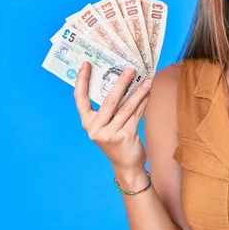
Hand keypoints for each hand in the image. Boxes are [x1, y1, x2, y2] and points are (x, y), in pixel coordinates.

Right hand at [73, 62, 151, 178]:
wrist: (126, 165)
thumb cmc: (116, 140)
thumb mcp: (106, 125)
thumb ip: (109, 108)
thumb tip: (121, 81)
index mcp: (87, 123)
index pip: (80, 99)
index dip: (82, 81)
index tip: (86, 64)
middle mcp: (95, 129)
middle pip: (108, 100)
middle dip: (120, 83)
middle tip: (129, 69)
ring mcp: (109, 134)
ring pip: (126, 107)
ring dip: (138, 92)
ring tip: (146, 80)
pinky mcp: (125, 137)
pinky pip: (136, 115)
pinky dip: (143, 102)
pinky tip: (148, 93)